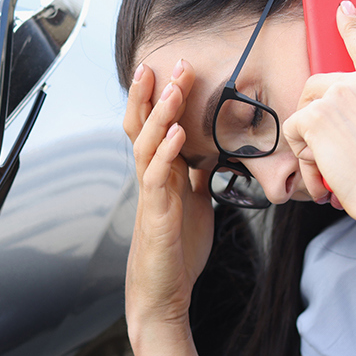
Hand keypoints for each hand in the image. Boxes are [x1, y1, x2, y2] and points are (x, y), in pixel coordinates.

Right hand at [123, 60, 214, 327]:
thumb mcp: (194, 203)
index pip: (152, 124)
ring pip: (146, 144)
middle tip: (172, 62)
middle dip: (155, 92)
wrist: (163, 292)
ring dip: (160, 113)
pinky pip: (157, 177)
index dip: (157, 96)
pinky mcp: (156, 214)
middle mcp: (150, 178)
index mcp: (160, 173)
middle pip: (142, 124)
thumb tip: (212, 152)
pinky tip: (176, 134)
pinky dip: (166, 153)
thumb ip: (197, 176)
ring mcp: (150, 194)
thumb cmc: (177, 249)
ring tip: (174, 87)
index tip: (172, 67)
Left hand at [282, 1, 355, 226]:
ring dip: (309, 136)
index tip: (343, 7)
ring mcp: (339, 95)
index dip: (351, 24)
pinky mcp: (317, 114)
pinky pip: (294, 129)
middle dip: (317, 115)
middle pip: (320, 85)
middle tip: (332, 148)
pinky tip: (320, 169)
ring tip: (329, 163)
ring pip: (305, 107)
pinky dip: (301, 153)